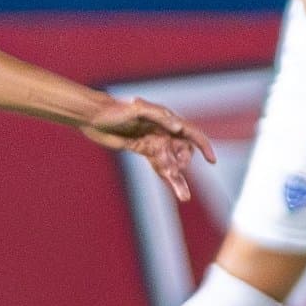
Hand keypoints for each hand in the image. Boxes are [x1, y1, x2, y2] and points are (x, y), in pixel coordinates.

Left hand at [78, 97, 216, 202]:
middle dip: (182, 165)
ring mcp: (153, 141)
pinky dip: (165, 175)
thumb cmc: (115, 109)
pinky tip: (172, 186)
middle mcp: (163, 131)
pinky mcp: (143, 149)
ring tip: (185, 197)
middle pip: (182, 151)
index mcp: (166, 120)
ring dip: (178, 180)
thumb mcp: (136, 108)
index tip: (211, 161)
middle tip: (171, 171)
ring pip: (171, 162)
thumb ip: (159, 116)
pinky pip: (158, 164)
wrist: (93, 116)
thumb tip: (178, 127)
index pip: (191, 133)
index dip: (203, 145)